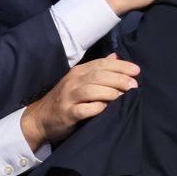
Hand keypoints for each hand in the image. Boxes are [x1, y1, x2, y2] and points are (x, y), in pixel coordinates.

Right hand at [20, 54, 140, 148]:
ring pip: (91, 90)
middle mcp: (73, 81)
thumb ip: (97, 70)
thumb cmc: (66, 99)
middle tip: (134, 85)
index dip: (121, 66)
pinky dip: (96, 108)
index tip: (136, 71)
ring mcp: (68, 97)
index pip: (102, 64)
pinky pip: (83, 109)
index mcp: (78, 71)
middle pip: (98, 76)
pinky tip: (106, 109)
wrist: (40, 118)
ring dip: (110, 92)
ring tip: (123, 97)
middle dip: (119, 79)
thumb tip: (116, 57)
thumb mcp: (80, 81)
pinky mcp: (66, 113)